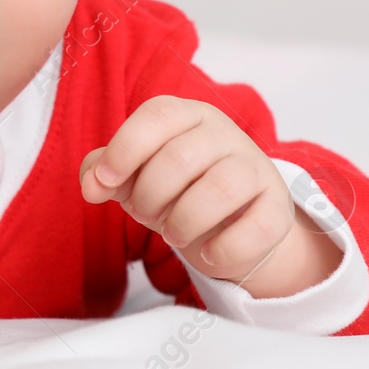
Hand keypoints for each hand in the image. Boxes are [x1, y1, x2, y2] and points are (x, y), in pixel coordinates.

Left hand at [78, 95, 342, 297]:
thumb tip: (91, 184)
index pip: (156, 116)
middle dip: (149, 196)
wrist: (230, 222)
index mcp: (186, 115)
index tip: (104, 183)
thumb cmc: (173, 187)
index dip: (124, 150)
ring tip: (171, 233)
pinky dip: (224, 249)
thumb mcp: (133, 172)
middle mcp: (224, 134)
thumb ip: (103, 170)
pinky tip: (207, 253)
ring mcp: (256, 169)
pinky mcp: (277, 209)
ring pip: (219, 190)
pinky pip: (256, 229)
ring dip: (182, 222)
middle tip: (145, 213)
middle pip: (179, 158)